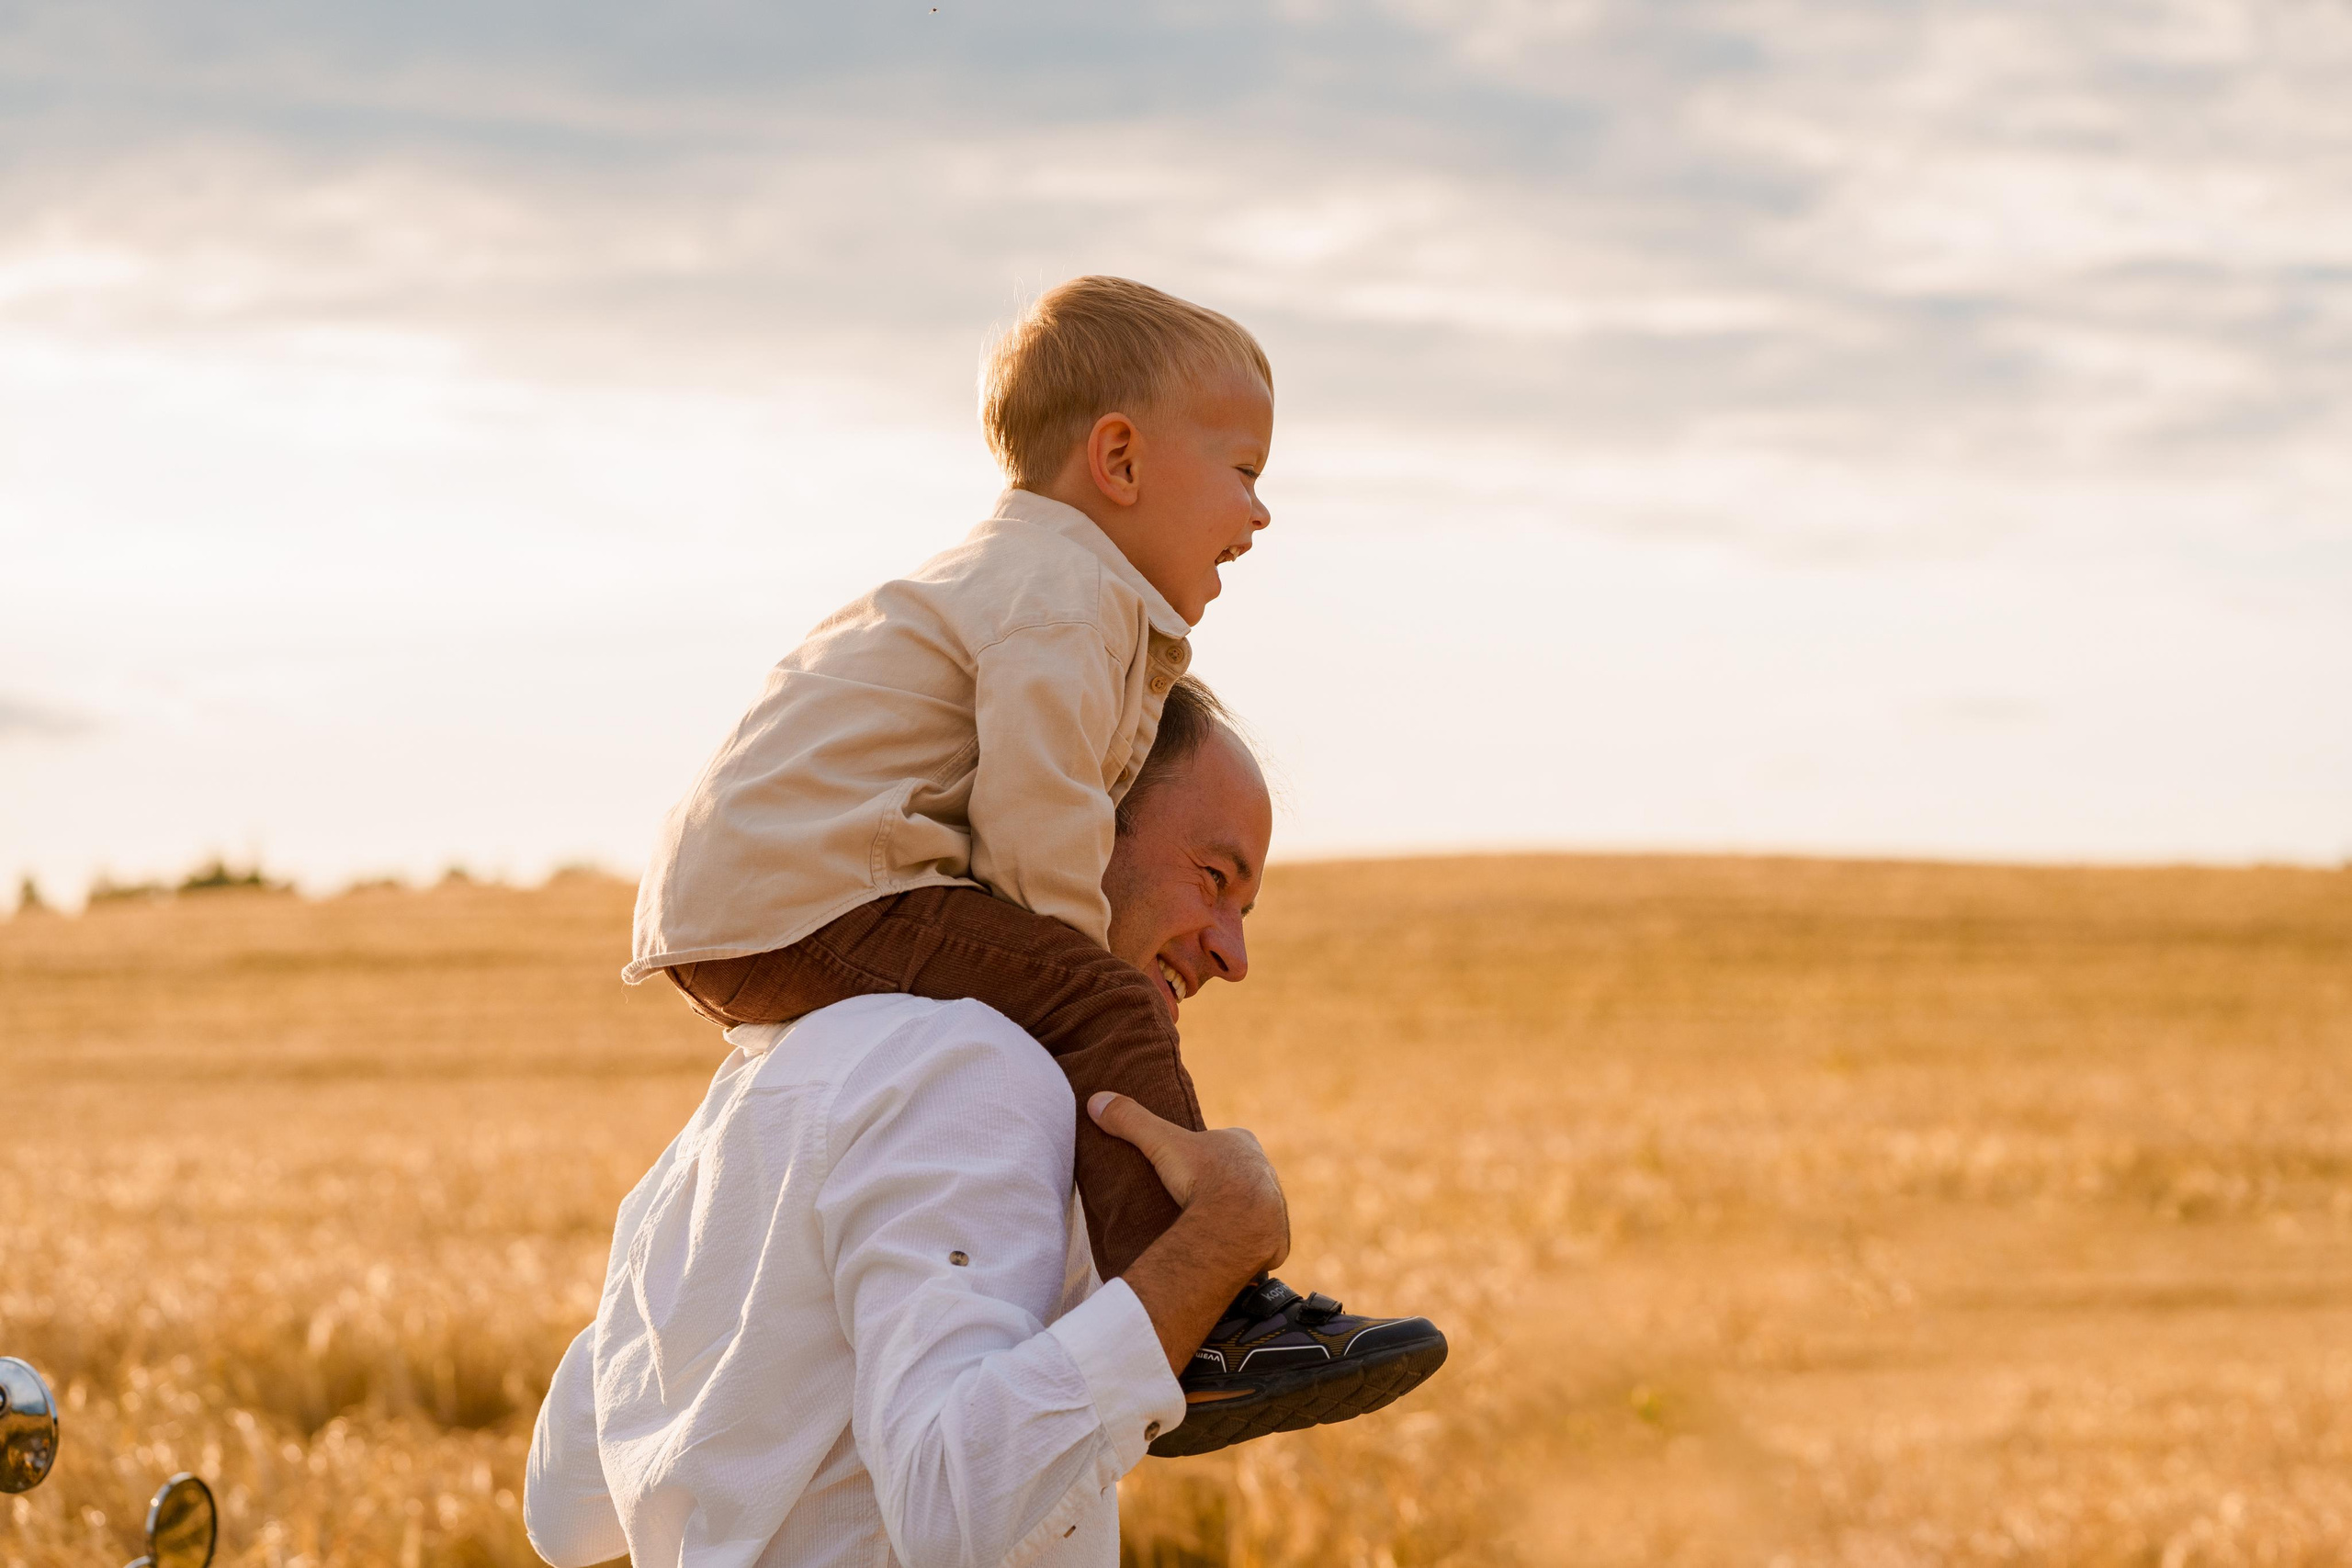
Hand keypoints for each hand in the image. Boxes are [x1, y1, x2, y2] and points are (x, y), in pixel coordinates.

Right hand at [1087, 1092, 1288, 1269]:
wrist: (1240, 1221)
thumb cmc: (1204, 1176)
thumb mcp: (1160, 1141)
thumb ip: (1130, 1120)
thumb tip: (1095, 1100)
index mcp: (1242, 1142)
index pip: (1221, 1142)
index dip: (1201, 1154)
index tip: (1183, 1168)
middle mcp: (1264, 1169)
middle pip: (1237, 1175)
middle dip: (1218, 1186)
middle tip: (1191, 1200)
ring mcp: (1274, 1204)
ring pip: (1250, 1207)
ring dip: (1232, 1216)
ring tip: (1205, 1230)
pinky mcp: (1275, 1238)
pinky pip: (1258, 1239)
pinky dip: (1242, 1244)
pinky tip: (1224, 1250)